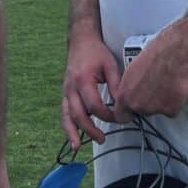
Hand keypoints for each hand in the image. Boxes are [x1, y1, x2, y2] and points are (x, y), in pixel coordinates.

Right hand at [62, 31, 119, 147]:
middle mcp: (71, 87)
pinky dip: (67, 126)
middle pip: (78, 114)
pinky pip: (64, 112)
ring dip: (72, 132)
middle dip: (90, 129)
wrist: (81, 41)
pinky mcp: (65, 93)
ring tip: (78, 146)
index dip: (107, 115)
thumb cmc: (96, 53)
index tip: (119, 118)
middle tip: (102, 138)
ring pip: (66, 116)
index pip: (94, 105)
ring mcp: (65, 91)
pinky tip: (72, 138)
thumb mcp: (110, 65)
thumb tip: (124, 104)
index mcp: (83, 80)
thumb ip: (116, 85)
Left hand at [115, 22, 187, 120]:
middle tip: (154, 89)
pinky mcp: (171, 110)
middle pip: (141, 112)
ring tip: (165, 84)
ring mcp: (155, 109)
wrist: (173, 54)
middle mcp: (138, 105)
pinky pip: (172, 110)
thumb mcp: (131, 71)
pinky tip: (174, 88)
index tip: (131, 111)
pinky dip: (174, 102)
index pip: (121, 116)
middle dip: (147, 104)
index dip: (127, 113)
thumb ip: (128, 88)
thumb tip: (130, 92)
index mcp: (125, 96)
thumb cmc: (153, 56)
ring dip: (161, 102)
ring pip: (157, 111)